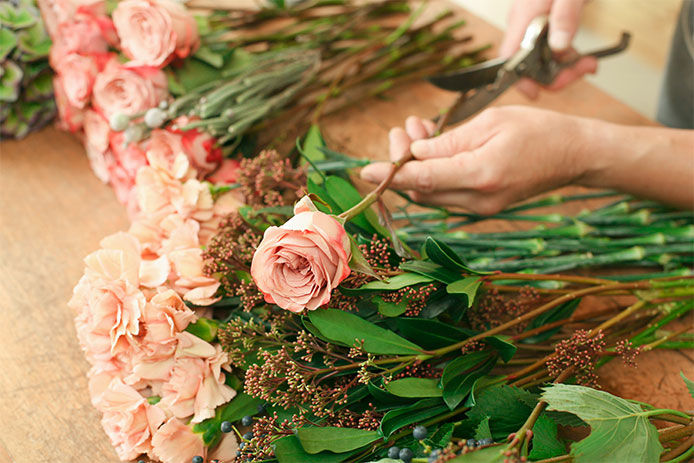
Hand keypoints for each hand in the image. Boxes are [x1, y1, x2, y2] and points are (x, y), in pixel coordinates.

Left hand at [360, 108, 591, 214]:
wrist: (574, 155)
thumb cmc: (538, 130)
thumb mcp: (490, 123)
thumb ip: (449, 141)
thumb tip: (415, 153)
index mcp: (481, 174)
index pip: (424, 178)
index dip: (391, 175)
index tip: (366, 171)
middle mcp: (479, 199)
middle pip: (421, 190)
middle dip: (401, 162)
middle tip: (402, 129)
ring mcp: (482, 208)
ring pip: (430, 194)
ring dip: (415, 168)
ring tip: (417, 131)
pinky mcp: (483, 208)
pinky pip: (446, 195)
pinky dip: (432, 176)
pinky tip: (432, 150)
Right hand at [500, 0, 596, 97]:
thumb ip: (565, 17)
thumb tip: (558, 48)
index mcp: (523, 18)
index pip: (510, 59)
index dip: (520, 81)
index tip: (538, 92)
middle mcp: (523, 23)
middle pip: (528, 65)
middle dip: (555, 75)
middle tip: (583, 69)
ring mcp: (532, 23)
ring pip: (540, 59)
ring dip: (564, 67)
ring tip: (588, 63)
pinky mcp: (543, 22)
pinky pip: (548, 48)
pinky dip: (565, 56)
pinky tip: (580, 56)